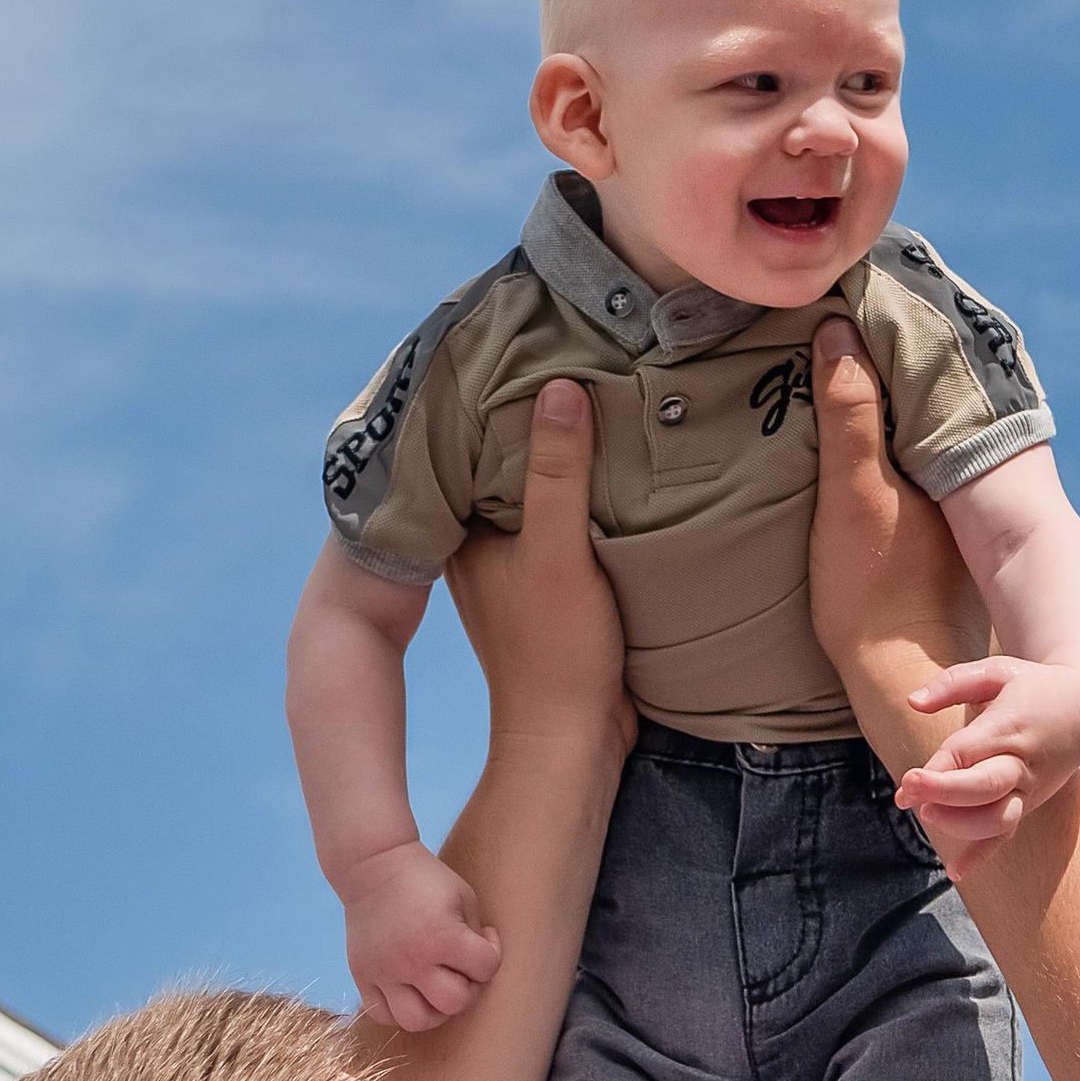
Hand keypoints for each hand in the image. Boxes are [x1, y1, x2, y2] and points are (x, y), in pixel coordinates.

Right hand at [342, 839, 502, 1031]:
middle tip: (461, 968)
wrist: (373, 866)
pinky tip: (409, 990)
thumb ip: (476, 936)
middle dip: (467, 988)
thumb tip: (479, 970)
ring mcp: (384, 972)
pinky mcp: (362, 975)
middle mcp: (412, 960)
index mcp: (442, 935)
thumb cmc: (425, 880)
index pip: (486, 968)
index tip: (483, 936)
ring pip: (416, 1021)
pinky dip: (400, 1010)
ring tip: (436, 988)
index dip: (492, 953)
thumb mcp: (464, 897)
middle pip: (454, 1003)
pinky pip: (383, 1015)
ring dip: (435, 1010)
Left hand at [445, 380, 631, 754]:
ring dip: (562, 449)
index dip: (493, 394)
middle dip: (531, 413)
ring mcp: (513, 558)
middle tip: (570, 349)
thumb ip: (558, 476)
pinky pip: (563, 510)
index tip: (522, 343)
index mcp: (461, 528)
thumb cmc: (558, 653)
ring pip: (534, 483)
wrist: (576, 737)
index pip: (468, 439)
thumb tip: (558, 389)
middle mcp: (477, 537)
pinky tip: (618, 456)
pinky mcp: (550, 575)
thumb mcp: (560, 554)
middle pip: (502, 456)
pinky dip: (584, 485)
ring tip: (599, 385)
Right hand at [807, 319, 989, 721]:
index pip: (921, 370)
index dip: (893, 333)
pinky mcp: (930, 534)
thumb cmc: (871, 587)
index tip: (859, 293)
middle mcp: (957, 474)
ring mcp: (946, 506)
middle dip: (892, 360)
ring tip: (848, 361)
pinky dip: (891, 438)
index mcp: (944, 453)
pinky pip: (912, 462)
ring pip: (920, 432)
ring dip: (892, 400)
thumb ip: (850, 416)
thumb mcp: (850, 493)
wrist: (897, 676)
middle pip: (925, 398)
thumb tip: (838, 334)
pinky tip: (862, 435)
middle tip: (848, 317)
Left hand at [894, 653, 1079, 878]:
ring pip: (999, 818)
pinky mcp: (1028, 803)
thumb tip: (913, 702)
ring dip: (961, 825)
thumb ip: (951, 683)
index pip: (968, 752)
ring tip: (928, 815)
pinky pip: (1007, 834)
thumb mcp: (996, 670)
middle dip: (944, 794)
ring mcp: (1028, 787)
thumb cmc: (1032, 687)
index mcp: (1009, 726)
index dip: (935, 770)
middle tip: (909, 795)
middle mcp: (1022, 761)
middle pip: (984, 786)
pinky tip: (955, 871)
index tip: (906, 781)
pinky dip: (982, 855)